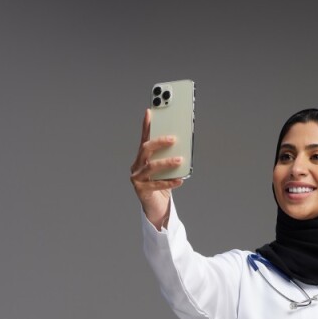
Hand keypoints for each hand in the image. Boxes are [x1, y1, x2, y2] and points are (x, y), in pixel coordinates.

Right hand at [130, 108, 184, 228]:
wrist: (156, 207)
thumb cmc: (161, 185)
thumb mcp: (165, 169)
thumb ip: (168, 156)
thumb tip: (181, 142)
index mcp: (141, 158)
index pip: (144, 138)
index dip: (146, 125)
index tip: (151, 111)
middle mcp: (136, 166)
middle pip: (145, 149)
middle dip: (159, 142)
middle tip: (173, 139)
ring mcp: (137, 179)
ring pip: (151, 167)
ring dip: (166, 162)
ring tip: (179, 160)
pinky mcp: (141, 191)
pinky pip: (157, 185)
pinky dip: (169, 181)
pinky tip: (180, 180)